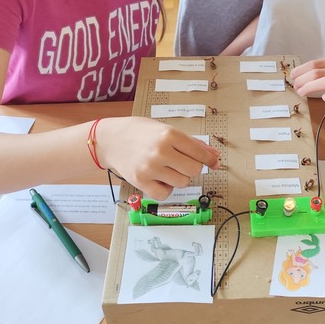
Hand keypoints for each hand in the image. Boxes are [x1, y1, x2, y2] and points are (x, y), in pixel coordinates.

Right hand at [97, 117, 220, 200]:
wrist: (110, 140)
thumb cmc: (139, 132)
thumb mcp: (166, 129)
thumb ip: (191, 143)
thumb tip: (214, 156)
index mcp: (168, 134)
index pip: (199, 152)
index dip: (209, 159)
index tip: (214, 162)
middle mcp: (160, 151)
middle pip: (194, 170)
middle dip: (192, 168)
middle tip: (182, 162)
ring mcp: (150, 168)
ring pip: (182, 182)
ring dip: (179, 178)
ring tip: (167, 168)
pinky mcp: (140, 182)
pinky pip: (165, 194)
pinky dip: (166, 189)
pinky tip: (160, 179)